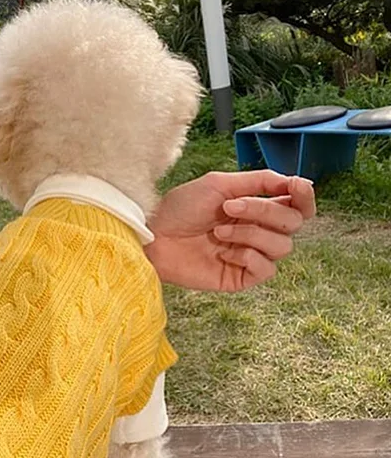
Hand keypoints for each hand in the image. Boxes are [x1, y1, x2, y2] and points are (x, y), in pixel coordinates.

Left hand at [144, 170, 315, 291]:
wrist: (153, 236)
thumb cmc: (180, 208)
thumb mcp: (219, 184)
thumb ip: (259, 181)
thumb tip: (297, 180)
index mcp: (256, 206)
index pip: (298, 205)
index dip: (305, 196)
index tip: (296, 187)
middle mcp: (258, 230)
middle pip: (293, 223)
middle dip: (265, 211)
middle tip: (230, 207)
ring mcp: (250, 255)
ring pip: (283, 247)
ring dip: (251, 234)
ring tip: (218, 231)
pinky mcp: (240, 277)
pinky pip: (267, 270)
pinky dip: (249, 257)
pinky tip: (225, 253)